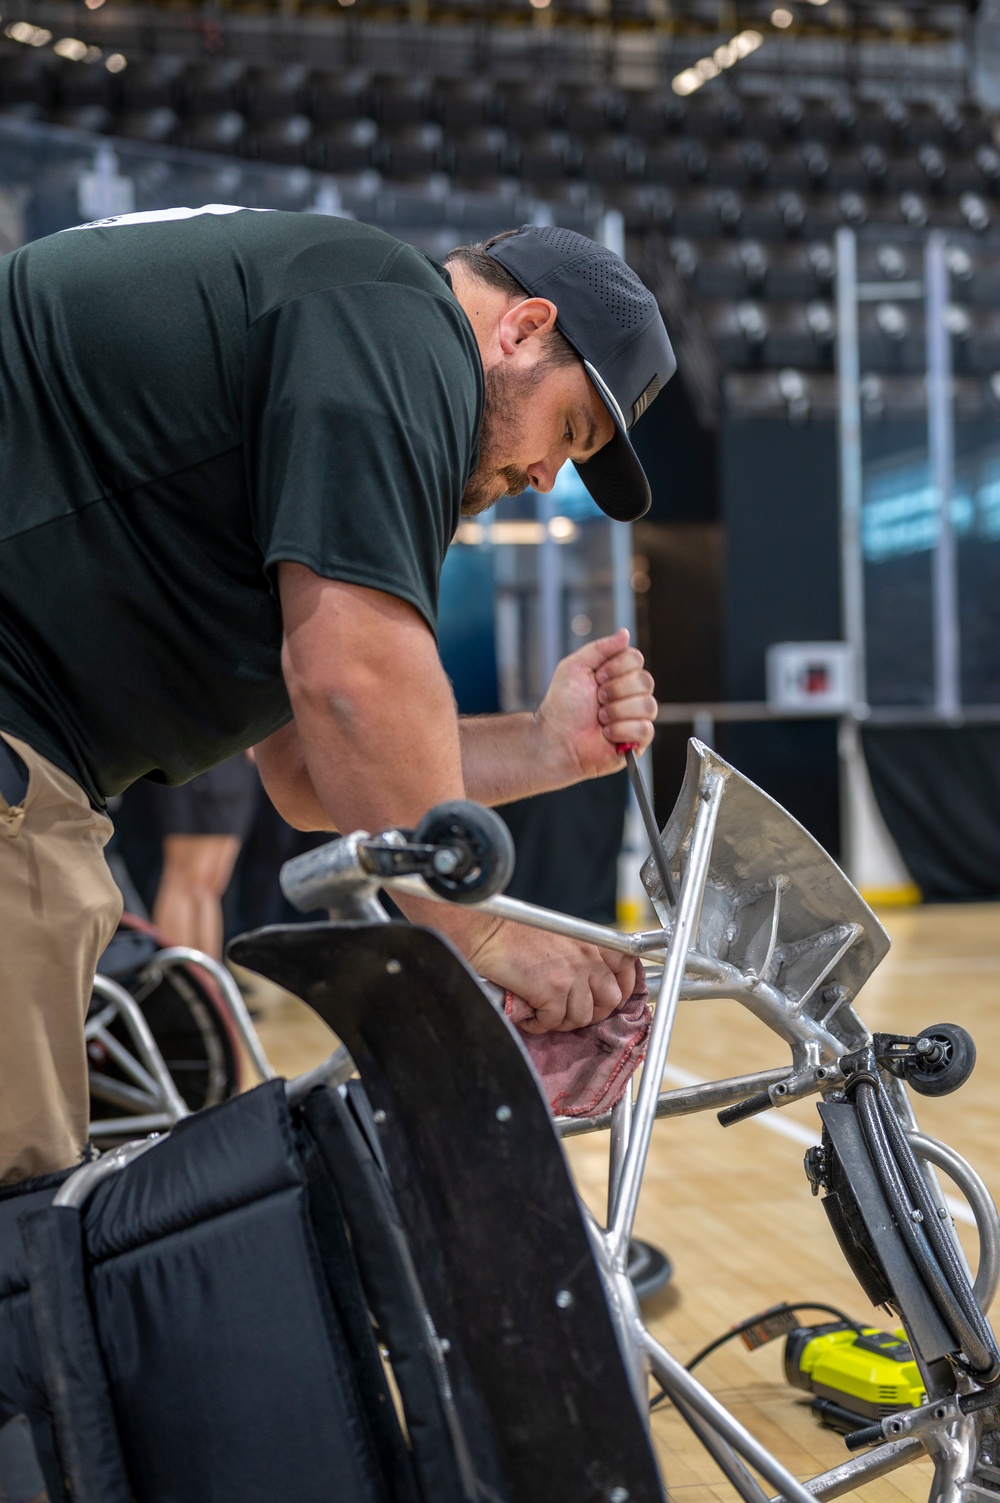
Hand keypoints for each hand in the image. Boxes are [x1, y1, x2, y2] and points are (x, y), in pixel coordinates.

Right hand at [467, 918, 637, 1032]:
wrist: (489, 933)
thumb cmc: (517, 934)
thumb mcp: (563, 937)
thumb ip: (583, 956)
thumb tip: (592, 984)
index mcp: (593, 943)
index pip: (627, 969)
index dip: (621, 990)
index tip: (606, 999)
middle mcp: (588, 958)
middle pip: (610, 1001)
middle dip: (591, 1012)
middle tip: (569, 1010)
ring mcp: (571, 975)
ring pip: (582, 1017)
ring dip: (562, 1021)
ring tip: (544, 1011)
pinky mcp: (551, 991)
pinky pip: (553, 1022)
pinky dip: (539, 1023)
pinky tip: (528, 1012)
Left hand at [536, 628, 656, 781]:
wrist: (555, 738)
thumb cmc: (562, 705)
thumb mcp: (575, 667)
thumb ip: (600, 648)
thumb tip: (625, 633)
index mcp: (618, 675)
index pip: (636, 659)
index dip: (616, 668)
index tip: (597, 678)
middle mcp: (630, 694)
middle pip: (645, 681)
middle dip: (615, 691)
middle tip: (597, 699)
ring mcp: (636, 717)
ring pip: (648, 705)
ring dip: (617, 711)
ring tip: (600, 718)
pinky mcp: (637, 741)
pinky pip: (645, 729)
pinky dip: (622, 730)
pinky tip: (607, 734)